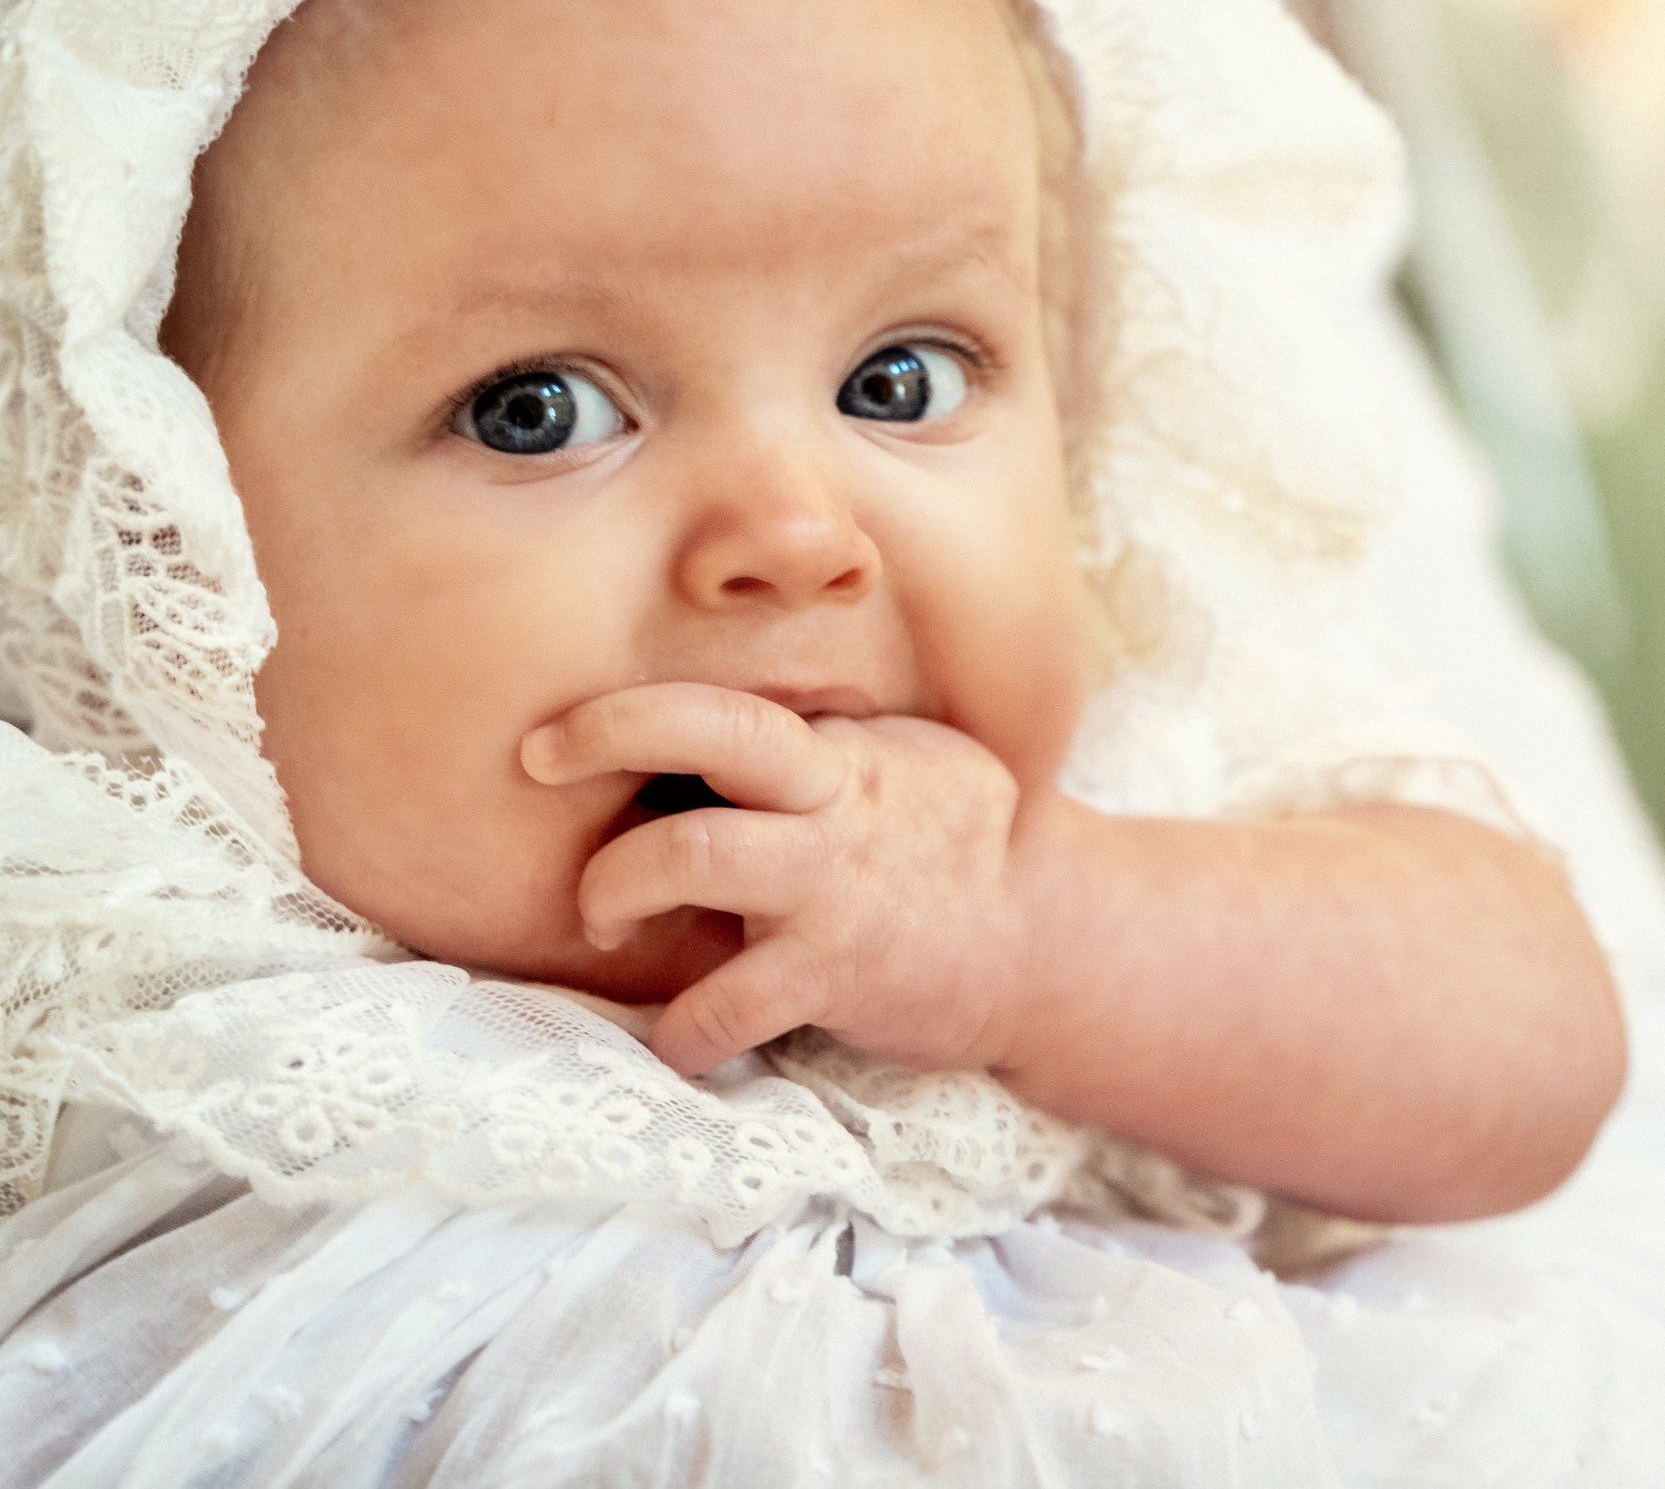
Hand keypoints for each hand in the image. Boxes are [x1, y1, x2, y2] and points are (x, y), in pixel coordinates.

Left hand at [520, 682, 1034, 1075]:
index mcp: (839, 755)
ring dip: (614, 888)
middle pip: (703, 742)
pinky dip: (680, 1033)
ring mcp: (831, 892)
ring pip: (691, 854)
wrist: (1042, 942)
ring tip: (607, 927)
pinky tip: (678, 1041)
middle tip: (540, 776)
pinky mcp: (837, 977)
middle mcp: (831, 807)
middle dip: (601, 746)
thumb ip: (816, 742)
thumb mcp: (902, 760)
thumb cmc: (958, 845)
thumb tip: (705, 727)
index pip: (725, 704)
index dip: (625, 710)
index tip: (549, 738)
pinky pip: (725, 1006)